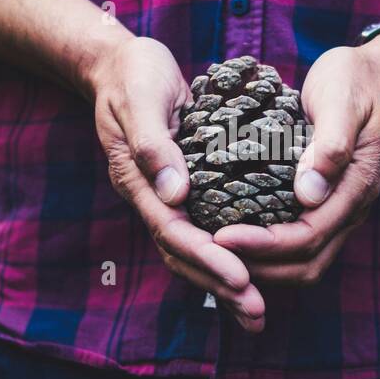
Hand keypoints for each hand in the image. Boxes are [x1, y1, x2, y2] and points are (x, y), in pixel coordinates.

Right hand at [89, 36, 265, 330]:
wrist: (122, 66)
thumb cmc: (133, 76)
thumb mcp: (140, 100)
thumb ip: (154, 145)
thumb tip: (176, 193)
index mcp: (138, 181)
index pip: (173, 231)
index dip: (207, 256)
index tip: (240, 276)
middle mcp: (153, 198)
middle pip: (184, 256)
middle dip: (220, 284)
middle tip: (256, 312)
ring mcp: (168, 198)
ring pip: (194, 253)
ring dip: (225, 283)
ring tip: (257, 313)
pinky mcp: (186, 192)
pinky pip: (206, 233)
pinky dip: (228, 258)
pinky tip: (255, 276)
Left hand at [212, 33, 379, 283]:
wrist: (374, 74)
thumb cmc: (353, 82)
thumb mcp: (341, 102)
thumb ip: (330, 147)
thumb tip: (309, 194)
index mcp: (357, 186)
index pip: (310, 236)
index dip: (265, 244)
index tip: (222, 236)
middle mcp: (351, 206)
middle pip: (308, 263)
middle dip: (262, 266)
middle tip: (214, 254)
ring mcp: (340, 208)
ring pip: (305, 259)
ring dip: (265, 265)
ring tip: (221, 253)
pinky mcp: (326, 202)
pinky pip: (300, 240)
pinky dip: (270, 248)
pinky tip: (238, 235)